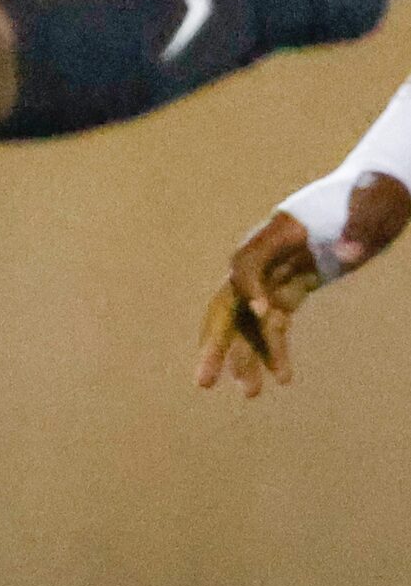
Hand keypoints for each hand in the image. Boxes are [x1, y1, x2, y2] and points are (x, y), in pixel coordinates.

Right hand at [195, 175, 406, 394]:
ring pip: (247, 320)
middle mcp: (267, 254)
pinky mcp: (292, 287)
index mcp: (280, 231)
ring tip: (250, 395)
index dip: (249, 288)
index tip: (267, 314)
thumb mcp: (376, 205)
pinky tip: (284, 379)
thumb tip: (347, 253)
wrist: (382, 190)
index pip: (246, 263)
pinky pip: (275, 324)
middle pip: (229, 300)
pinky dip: (275, 350)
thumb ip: (359, 227)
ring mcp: (277, 273)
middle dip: (215, 341)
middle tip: (204, 381)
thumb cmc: (378, 193)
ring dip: (245, 356)